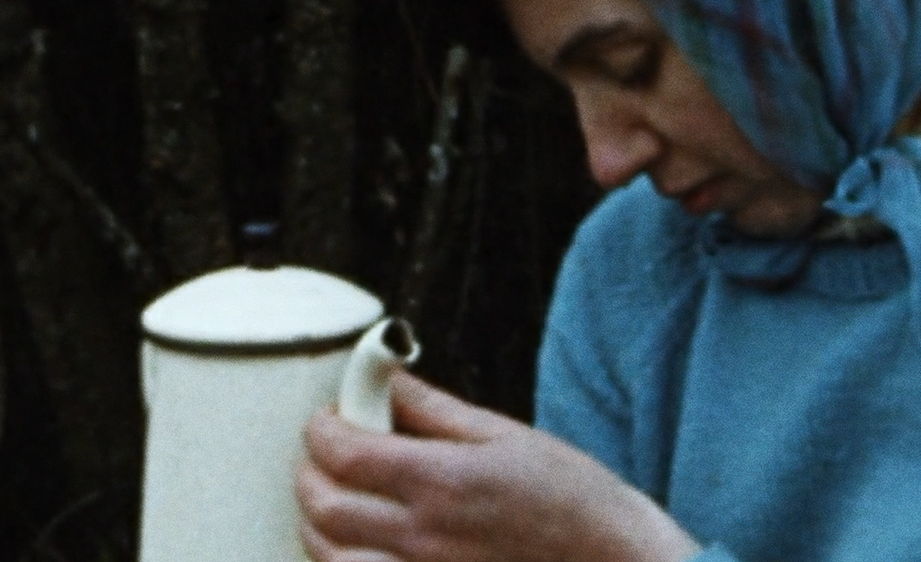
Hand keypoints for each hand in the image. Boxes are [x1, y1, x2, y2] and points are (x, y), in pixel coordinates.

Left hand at [297, 372, 701, 561]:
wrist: (613, 561)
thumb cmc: (570, 498)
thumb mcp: (505, 436)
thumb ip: (435, 410)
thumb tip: (388, 377)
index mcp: (441, 482)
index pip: (344, 453)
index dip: (321, 429)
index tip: (328, 417)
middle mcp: (422, 537)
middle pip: (323, 507)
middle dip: (308, 473)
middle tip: (323, 454)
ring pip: (328, 556)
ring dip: (318, 524)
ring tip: (337, 500)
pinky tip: (356, 545)